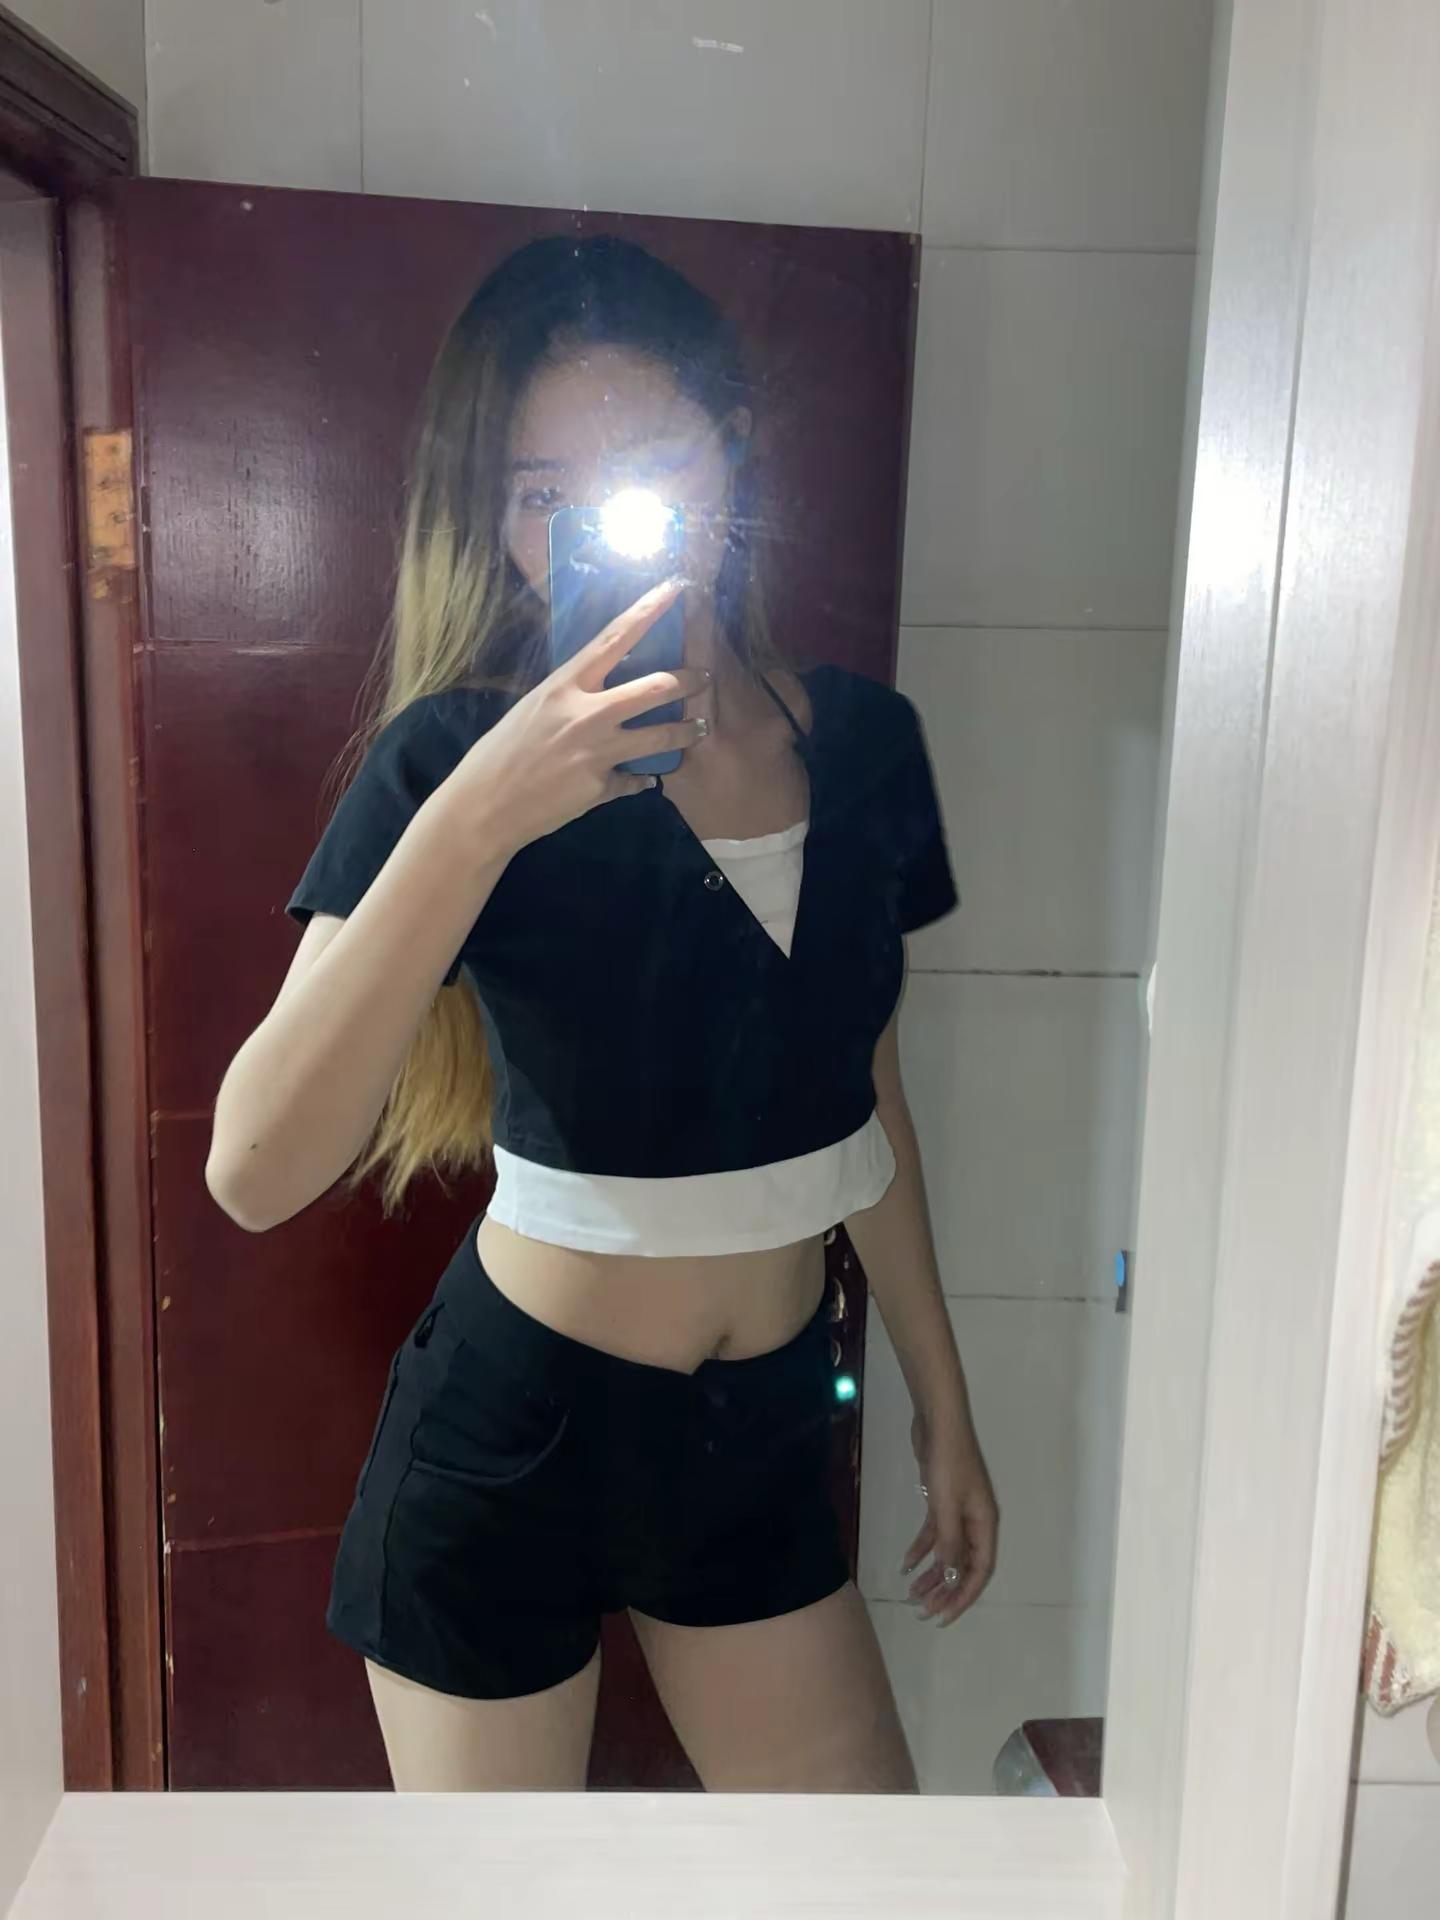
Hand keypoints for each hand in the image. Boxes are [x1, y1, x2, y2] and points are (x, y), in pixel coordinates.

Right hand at [448, 578, 708, 854]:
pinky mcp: (601, 787)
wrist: (485, 805)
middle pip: (654, 688)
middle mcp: (586, 713)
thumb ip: (572, 696)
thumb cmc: (502, 751)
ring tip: (699, 728)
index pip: (614, 638)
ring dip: (686, 732)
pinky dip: (639, 780)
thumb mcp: (534, 708)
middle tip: (704, 678)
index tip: (676, 588)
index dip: (649, 610)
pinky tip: (643, 781)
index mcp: (564, 685)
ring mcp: (597, 752)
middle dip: (687, 681)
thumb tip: (601, 687)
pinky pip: (634, 780)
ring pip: (660, 736)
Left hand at [902, 1411, 997, 1624]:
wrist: (938, 1421)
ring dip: (931, 1573)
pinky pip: (934, 1534)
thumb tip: (953, 1580)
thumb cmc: (947, 1462)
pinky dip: (921, 1549)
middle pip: (963, 1565)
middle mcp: (975, 1521)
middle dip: (944, 1590)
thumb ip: (950, 1544)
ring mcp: (958, 1511)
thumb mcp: (947, 1506)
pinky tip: (906, 1564)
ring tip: (912, 1593)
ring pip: (947, 1551)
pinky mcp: (941, 1500)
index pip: (978, 1571)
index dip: (963, 1597)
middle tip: (921, 1610)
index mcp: (984, 1524)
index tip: (942, 1616)